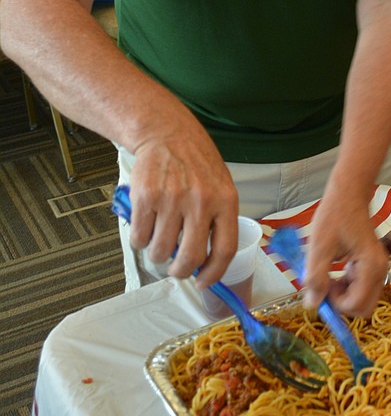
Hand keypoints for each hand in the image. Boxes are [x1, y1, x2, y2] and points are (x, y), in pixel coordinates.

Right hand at [124, 122, 239, 286]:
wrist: (167, 133)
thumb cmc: (195, 163)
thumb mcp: (220, 186)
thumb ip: (218, 219)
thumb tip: (208, 262)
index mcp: (225, 201)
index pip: (224, 250)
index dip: (213, 273)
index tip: (204, 282)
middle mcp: (200, 202)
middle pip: (190, 257)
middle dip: (180, 271)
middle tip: (175, 269)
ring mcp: (172, 200)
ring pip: (161, 251)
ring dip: (157, 254)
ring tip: (159, 239)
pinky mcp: (146, 198)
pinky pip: (139, 237)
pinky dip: (140, 239)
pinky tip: (145, 225)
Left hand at [302, 188, 388, 316]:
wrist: (348, 194)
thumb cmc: (335, 216)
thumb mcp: (319, 247)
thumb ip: (316, 278)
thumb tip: (313, 305)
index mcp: (371, 267)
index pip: (356, 305)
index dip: (335, 304)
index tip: (321, 287)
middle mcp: (381, 271)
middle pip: (364, 308)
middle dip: (342, 303)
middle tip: (326, 286)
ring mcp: (379, 269)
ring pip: (363, 299)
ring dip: (344, 295)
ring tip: (328, 276)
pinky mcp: (373, 265)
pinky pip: (362, 287)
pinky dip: (347, 286)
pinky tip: (335, 270)